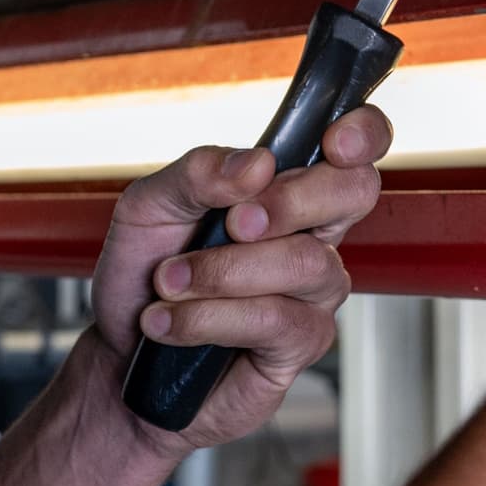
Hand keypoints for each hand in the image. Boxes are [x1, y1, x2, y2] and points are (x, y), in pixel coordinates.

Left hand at [89, 105, 394, 447]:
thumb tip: (257, 164)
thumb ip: (197, 174)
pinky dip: (209, 317)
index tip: (333, 141)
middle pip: (352, 193)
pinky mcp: (301, 344)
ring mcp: (314, 292)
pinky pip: (274, 320)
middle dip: (289, 202)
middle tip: (231, 223)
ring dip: (221, 272)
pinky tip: (172, 323)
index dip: (362, 133)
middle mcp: (312, 236)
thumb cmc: (145, 276)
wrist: (122, 352)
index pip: (354, 149)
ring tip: (168, 284)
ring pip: (304, 262)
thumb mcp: (149, 207)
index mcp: (285, 191)